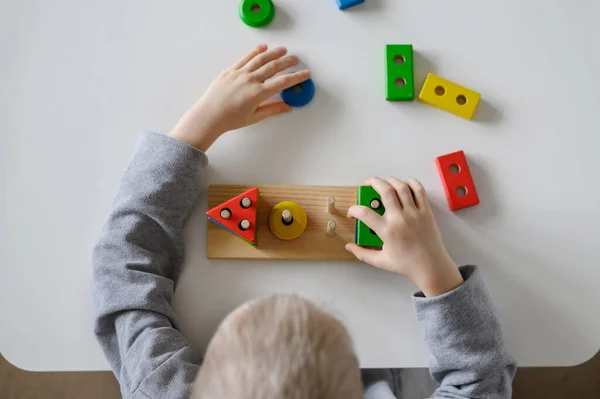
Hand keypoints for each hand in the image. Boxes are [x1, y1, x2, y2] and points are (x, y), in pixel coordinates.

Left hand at [169, 44, 309, 151]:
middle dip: (287, 62)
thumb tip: (288, 107)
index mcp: (258, 93)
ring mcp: (240, 73)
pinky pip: (245, 58)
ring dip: (273, 53)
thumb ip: (272, 110)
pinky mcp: (230, 70)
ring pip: (260, 59)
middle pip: (273, 67)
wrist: (209, 115)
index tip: (306, 73)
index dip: (296, 77)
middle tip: (296, 59)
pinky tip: (262, 48)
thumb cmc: (230, 120)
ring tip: (283, 50)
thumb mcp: (254, 117)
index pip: (282, 82)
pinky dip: (255, 52)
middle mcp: (250, 80)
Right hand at [346, 177, 463, 296]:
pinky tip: (403, 184)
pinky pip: (419, 190)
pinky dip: (410, 183)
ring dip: (390, 180)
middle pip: (384, 190)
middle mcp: (400, 219)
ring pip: (401, 187)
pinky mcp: (426, 211)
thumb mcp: (381, 261)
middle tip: (366, 184)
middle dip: (372, 182)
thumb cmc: (407, 265)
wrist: (431, 267)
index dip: (353, 210)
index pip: (364, 213)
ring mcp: (414, 213)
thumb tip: (349, 246)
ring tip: (384, 182)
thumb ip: (362, 253)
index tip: (352, 213)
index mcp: (387, 231)